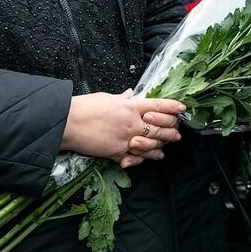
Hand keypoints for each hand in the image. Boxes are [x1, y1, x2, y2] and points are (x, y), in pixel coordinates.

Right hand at [61, 89, 185, 167]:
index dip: (172, 107)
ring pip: (152, 143)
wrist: (68, 122)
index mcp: (131, 106)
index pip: (158, 106)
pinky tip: (155, 156)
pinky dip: (147, 157)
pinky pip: (137, 156)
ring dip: (162, 144)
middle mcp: (132, 122)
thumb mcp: (107, 98)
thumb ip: (122, 98)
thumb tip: (131, 94)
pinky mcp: (117, 152)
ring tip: (169, 144)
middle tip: (178, 132)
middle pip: (160, 127)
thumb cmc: (85, 107)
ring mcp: (126, 138)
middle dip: (171, 129)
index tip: (182, 108)